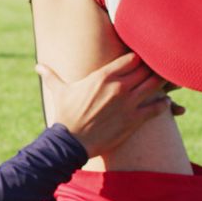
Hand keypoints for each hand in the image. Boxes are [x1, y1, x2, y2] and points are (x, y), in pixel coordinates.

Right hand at [37, 53, 170, 156]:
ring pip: (156, 85)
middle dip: (153, 69)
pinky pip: (159, 108)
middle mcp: (119, 86)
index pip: (132, 58)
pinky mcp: (135, 120)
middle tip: (156, 73)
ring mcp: (129, 103)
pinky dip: (164, 105)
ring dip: (162, 85)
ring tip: (163, 87)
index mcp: (103, 75)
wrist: (71, 142)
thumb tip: (38, 67)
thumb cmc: (65, 116)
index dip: (139, 59)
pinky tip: (163, 105)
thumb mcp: (59, 92)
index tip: (141, 63)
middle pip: (147, 69)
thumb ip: (52, 76)